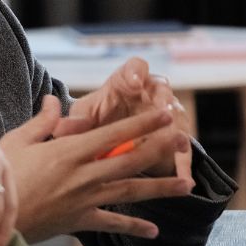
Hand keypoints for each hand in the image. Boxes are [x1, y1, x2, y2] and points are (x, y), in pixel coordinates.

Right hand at [0, 97, 195, 243]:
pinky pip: (112, 224)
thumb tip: (51, 99)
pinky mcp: (79, 221)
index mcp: (69, 150)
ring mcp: (84, 199)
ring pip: (130, 191)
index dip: (143, 123)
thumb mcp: (16, 141)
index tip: (165, 114)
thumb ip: (41, 122)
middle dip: (160, 149)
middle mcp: (83, 174)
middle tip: (185, 140)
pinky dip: (134, 227)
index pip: (114, 133)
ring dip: (160, 187)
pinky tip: (155, 231)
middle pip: (130, 160)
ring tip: (186, 185)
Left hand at [57, 58, 193, 179]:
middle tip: (163, 112)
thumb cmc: (99, 118)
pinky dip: (183, 163)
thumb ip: (75, 122)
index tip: (133, 82)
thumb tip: (62, 129)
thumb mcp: (85, 117)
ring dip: (176, 131)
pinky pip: (182, 149)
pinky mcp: (175, 137)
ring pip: (177, 118)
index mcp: (128, 81)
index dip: (136, 73)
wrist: (112, 134)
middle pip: (163, 91)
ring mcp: (168, 114)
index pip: (136, 67)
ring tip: (178, 144)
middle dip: (163, 103)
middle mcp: (152, 93)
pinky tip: (183, 178)